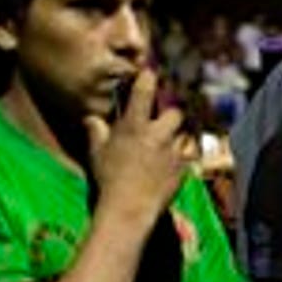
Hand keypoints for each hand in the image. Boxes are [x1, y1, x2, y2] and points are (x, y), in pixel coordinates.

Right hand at [85, 69, 183, 223]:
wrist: (129, 208)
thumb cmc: (108, 179)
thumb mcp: (96, 153)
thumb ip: (96, 132)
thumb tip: (92, 118)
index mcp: (134, 127)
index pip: (143, 93)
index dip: (148, 79)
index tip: (150, 73)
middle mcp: (157, 135)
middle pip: (175, 113)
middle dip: (170, 115)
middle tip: (161, 123)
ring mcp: (173, 151)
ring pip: (184, 135)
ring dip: (177, 138)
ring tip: (166, 147)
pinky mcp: (184, 168)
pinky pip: (189, 156)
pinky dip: (183, 158)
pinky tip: (173, 164)